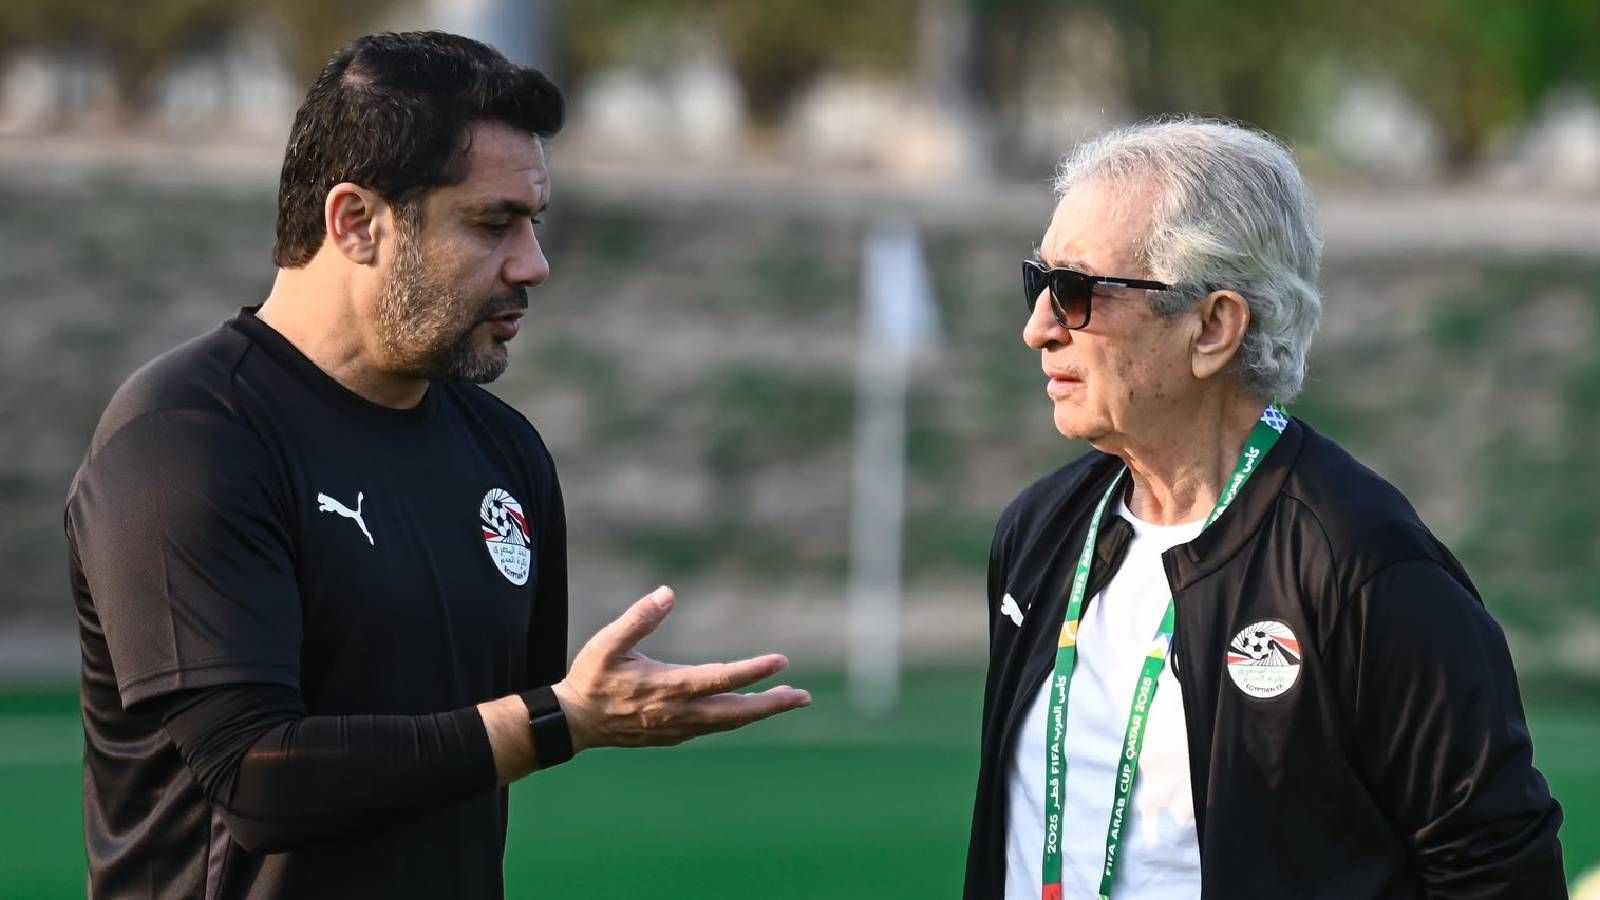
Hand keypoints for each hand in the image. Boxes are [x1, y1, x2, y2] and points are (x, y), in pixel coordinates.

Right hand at [552, 586, 810, 752]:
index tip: (781, 661)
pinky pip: (716, 727)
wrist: (574, 723)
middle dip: (773, 704)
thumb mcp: (607, 643)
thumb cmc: (591, 678)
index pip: (721, 679)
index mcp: (669, 687)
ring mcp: (679, 728)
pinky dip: (738, 718)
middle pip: (737, 711)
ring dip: (761, 711)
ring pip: (730, 722)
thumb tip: (668, 592)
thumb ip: (638, 618)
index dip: (753, 671)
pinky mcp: (674, 736)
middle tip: (804, 696)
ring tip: (789, 699)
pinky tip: (749, 708)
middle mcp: (680, 712)